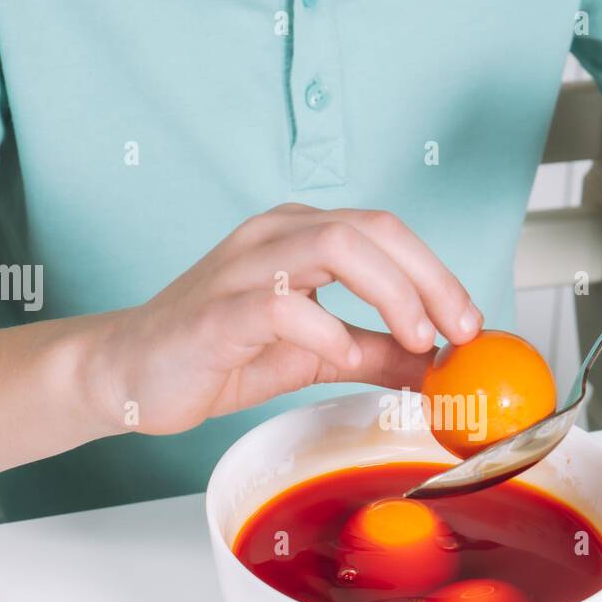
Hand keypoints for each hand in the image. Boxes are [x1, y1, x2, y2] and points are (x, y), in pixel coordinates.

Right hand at [84, 203, 480, 434]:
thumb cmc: (218, 352)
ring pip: (335, 245)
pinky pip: (283, 305)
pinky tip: (342, 356)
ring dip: (392, 292)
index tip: (469, 325)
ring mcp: (244, 268)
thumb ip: (375, 353)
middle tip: (459, 331)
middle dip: (431, 279)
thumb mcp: (316, 354)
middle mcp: (275, 237)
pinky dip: (326, 330)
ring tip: (417, 340)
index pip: (387, 234)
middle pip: (373, 228)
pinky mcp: (219, 310)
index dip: (439, 275)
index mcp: (300, 237)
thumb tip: (437, 364)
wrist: (132, 373)